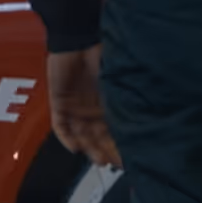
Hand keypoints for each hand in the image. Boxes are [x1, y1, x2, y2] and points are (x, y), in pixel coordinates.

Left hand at [46, 47, 122, 168]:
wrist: (78, 38)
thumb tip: (142, 117)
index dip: (120, 144)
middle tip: (115, 163)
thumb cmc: (100, 53)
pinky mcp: (59, 102)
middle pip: (97, 136)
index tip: (129, 157)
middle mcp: (91, 109)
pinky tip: (75, 148)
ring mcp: (74, 107)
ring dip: (90, 149)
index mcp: (107, 103)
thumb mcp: (118, 81)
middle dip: (106, 151)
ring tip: (99, 161)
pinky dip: (66, 138)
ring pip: (81, 135)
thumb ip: (124, 100)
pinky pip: (60, 126)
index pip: (113, 130)